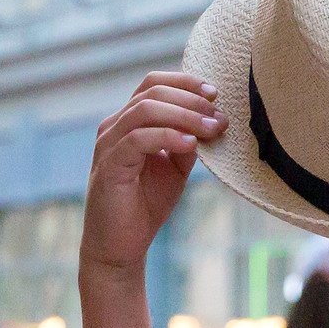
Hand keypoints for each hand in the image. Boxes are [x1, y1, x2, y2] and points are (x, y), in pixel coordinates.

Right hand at [83, 72, 224, 274]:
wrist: (122, 245)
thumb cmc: (146, 204)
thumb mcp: (176, 167)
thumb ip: (189, 142)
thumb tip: (214, 120)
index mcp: (129, 122)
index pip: (153, 85)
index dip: (185, 83)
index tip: (215, 93)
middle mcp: (114, 127)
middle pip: (152, 93)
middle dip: (192, 101)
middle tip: (219, 117)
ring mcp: (108, 144)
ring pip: (144, 110)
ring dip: (185, 116)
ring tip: (212, 129)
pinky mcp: (109, 165)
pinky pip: (138, 139)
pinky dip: (168, 137)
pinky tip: (191, 144)